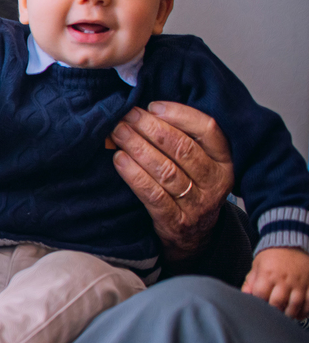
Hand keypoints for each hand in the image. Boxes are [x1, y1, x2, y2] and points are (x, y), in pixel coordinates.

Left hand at [110, 101, 233, 262]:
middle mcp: (215, 182)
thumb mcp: (201, 163)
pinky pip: (153, 195)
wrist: (193, 237)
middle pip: (182, 149)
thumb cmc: (191, 188)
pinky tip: (119, 159)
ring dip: (138, 147)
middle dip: (151, 128)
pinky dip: (134, 175)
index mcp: (225, 161)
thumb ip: (185, 138)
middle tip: (127, 115)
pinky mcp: (176, 221)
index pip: (208, 130)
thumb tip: (148, 109)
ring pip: (166, 170)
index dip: (180, 115)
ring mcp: (197, 204)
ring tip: (118, 132)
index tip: (153, 106)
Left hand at [242, 247, 308, 318]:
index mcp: (267, 274)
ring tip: (285, 316)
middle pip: (278, 302)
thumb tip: (245, 296)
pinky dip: (306, 310)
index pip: (260, 295)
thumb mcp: (256, 266)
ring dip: (290, 314)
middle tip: (273, 314)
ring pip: (296, 304)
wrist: (290, 244)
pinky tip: (299, 314)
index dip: (259, 303)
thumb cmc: (270, 257)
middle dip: (274, 311)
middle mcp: (284, 279)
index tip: (260, 306)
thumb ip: (250, 283)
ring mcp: (299, 282)